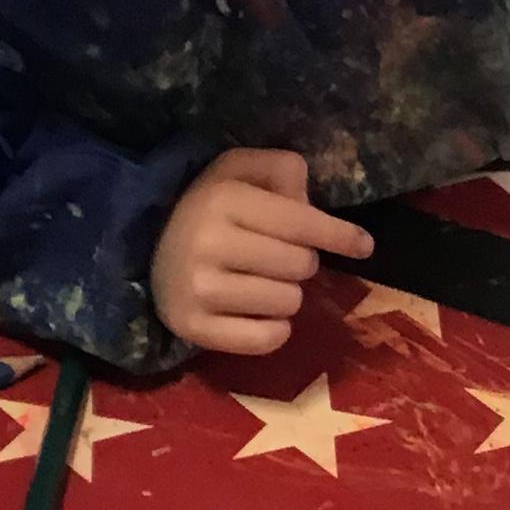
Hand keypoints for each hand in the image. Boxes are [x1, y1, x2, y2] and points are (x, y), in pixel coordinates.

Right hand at [155, 148, 374, 356]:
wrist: (144, 247)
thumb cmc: (207, 206)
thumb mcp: (238, 169)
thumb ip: (281, 171)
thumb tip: (311, 205)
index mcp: (224, 199)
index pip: (302, 223)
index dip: (340, 235)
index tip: (364, 245)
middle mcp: (209, 243)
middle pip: (301, 266)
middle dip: (300, 262)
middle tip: (276, 258)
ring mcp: (199, 290)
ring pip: (289, 304)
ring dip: (286, 295)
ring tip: (260, 282)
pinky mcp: (193, 328)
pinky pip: (267, 339)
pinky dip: (273, 329)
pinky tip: (256, 313)